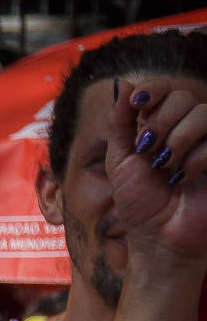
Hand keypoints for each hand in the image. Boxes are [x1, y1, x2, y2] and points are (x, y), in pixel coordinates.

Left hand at [108, 83, 206, 264]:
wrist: (158, 237)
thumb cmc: (139, 202)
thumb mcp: (121, 159)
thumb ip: (121, 122)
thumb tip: (121, 83)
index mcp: (161, 125)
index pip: (164, 89)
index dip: (153, 90)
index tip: (138, 104)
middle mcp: (188, 129)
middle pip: (183, 97)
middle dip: (160, 122)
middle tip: (148, 151)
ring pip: (203, 114)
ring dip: (177, 139)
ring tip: (164, 165)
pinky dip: (195, 159)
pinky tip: (183, 178)